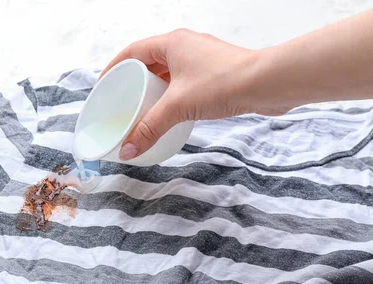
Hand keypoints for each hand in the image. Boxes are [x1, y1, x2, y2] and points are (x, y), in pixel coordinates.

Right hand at [101, 29, 276, 160]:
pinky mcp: (215, 73)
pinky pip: (184, 82)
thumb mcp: (178, 106)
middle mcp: (186, 45)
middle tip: (123, 101)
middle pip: (150, 62)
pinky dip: (173, 95)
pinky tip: (172, 112)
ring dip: (155, 90)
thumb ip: (149, 128)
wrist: (268, 83)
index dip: (114, 67)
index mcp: (172, 43)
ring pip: (169, 73)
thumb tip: (127, 150)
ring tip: (144, 109)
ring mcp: (202, 59)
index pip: (132, 51)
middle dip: (134, 81)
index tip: (104, 84)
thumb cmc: (225, 83)